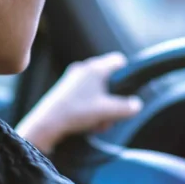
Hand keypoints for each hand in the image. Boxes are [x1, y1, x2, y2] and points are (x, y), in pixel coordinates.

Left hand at [16, 52, 143, 153]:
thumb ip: (126, 107)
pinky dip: (89, 108)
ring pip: (96, 90)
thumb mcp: (107, 111)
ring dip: (101, 106)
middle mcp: (83, 69)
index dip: (127, 73)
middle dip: (112, 98)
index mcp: (95, 68)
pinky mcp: (64, 90)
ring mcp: (72, 78)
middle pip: (108, 79)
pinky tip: (88, 123)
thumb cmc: (78, 112)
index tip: (129, 89)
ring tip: (98, 123)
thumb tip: (137, 105)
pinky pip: (84, 96)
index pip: (118, 60)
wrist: (47, 123)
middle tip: (112, 114)